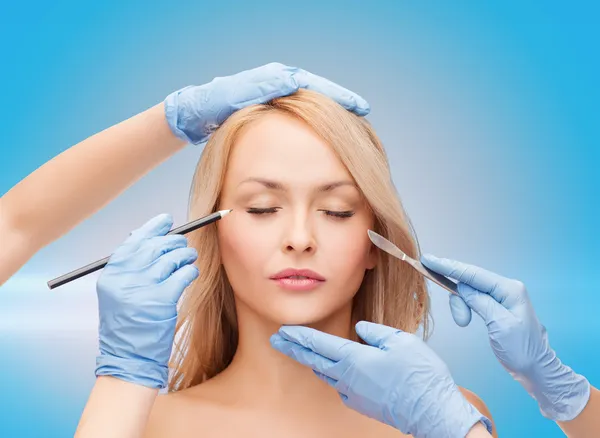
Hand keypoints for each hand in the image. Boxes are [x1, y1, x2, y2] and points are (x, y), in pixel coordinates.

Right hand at [95, 214, 198, 388]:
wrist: (128, 358)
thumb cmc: (128, 326)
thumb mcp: (118, 294)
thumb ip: (131, 268)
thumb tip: (154, 238)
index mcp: (111, 274)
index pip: (134, 241)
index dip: (153, 228)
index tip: (167, 220)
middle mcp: (124, 278)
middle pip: (155, 246)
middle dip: (174, 242)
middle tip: (183, 245)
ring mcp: (142, 288)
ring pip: (171, 258)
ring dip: (185, 255)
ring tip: (190, 258)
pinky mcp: (161, 300)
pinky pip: (183, 274)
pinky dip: (190, 271)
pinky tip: (191, 273)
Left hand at [164, 62, 369, 143]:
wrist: (197, 113)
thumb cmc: (214, 105)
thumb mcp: (236, 94)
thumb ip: (262, 86)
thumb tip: (294, 80)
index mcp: (274, 78)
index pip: (314, 84)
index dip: (339, 95)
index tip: (358, 106)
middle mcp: (278, 82)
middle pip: (318, 91)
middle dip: (340, 100)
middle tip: (362, 112)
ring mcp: (276, 94)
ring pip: (311, 102)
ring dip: (330, 111)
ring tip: (351, 122)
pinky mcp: (272, 106)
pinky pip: (301, 111)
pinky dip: (316, 119)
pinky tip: (325, 132)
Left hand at [270, 322, 491, 437]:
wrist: (433, 412)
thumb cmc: (420, 375)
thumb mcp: (401, 341)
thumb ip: (376, 332)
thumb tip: (360, 329)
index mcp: (354, 359)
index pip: (319, 344)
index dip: (299, 336)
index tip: (282, 331)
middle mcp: (348, 378)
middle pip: (314, 361)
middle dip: (294, 349)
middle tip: (278, 340)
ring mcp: (354, 394)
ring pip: (327, 374)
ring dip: (313, 362)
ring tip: (303, 352)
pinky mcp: (362, 405)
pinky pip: (341, 387)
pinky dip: (334, 376)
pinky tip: (337, 372)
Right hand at [421, 254, 590, 420]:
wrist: (535, 368)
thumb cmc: (522, 349)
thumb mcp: (500, 325)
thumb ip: (480, 301)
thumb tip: (462, 286)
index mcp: (509, 289)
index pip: (473, 274)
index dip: (449, 266)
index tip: (429, 260)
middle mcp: (505, 288)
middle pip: (469, 281)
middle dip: (458, 298)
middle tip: (461, 321)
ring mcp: (499, 297)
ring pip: (468, 291)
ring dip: (461, 306)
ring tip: (464, 323)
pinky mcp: (494, 306)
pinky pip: (472, 299)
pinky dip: (464, 308)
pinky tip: (465, 319)